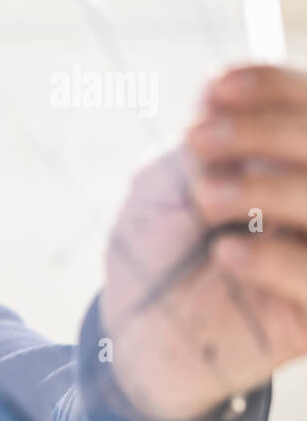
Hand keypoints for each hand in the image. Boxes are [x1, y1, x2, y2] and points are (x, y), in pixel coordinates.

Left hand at [99, 64, 306, 420]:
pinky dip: (280, 259)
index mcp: (284, 158)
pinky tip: (227, 254)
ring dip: (268, 187)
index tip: (216, 88)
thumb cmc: (154, 251)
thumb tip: (222, 96)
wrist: (136, 332)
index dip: (275, 88)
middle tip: (199, 142)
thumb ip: (206, 145)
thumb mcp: (167, 186)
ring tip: (205, 198)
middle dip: (265, 130)